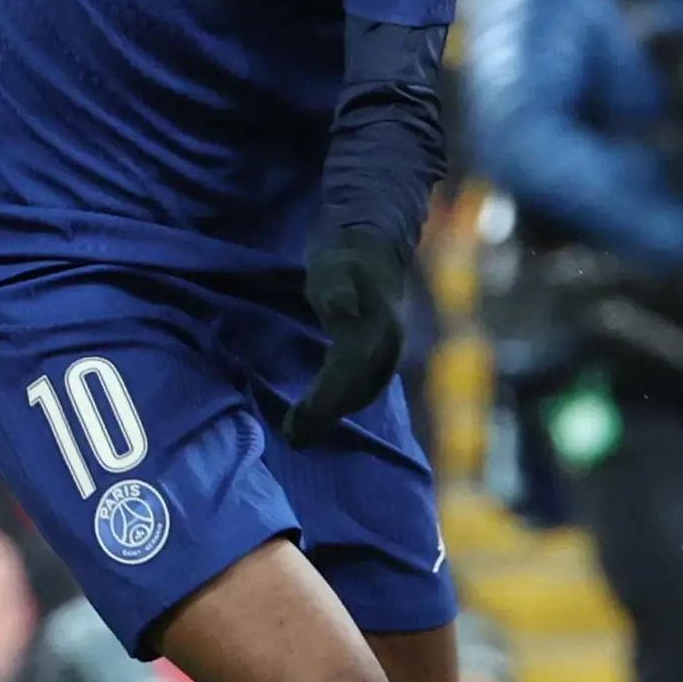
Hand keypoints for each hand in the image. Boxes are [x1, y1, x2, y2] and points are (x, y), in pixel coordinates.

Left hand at [279, 227, 408, 443]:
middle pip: (358, 391)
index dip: (322, 400)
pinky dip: (342, 403)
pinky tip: (321, 413)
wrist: (373, 244)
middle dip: (326, 416)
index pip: (348, 373)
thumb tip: (342, 309)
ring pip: (363, 393)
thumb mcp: (335, 267)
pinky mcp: (381, 354)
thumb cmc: (344, 258)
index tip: (294, 420)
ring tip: (301, 433)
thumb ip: (337, 289)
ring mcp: (389, 352)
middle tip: (292, 437)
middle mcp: (389, 347)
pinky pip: (364, 386)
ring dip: (334, 415)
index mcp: (378, 329)